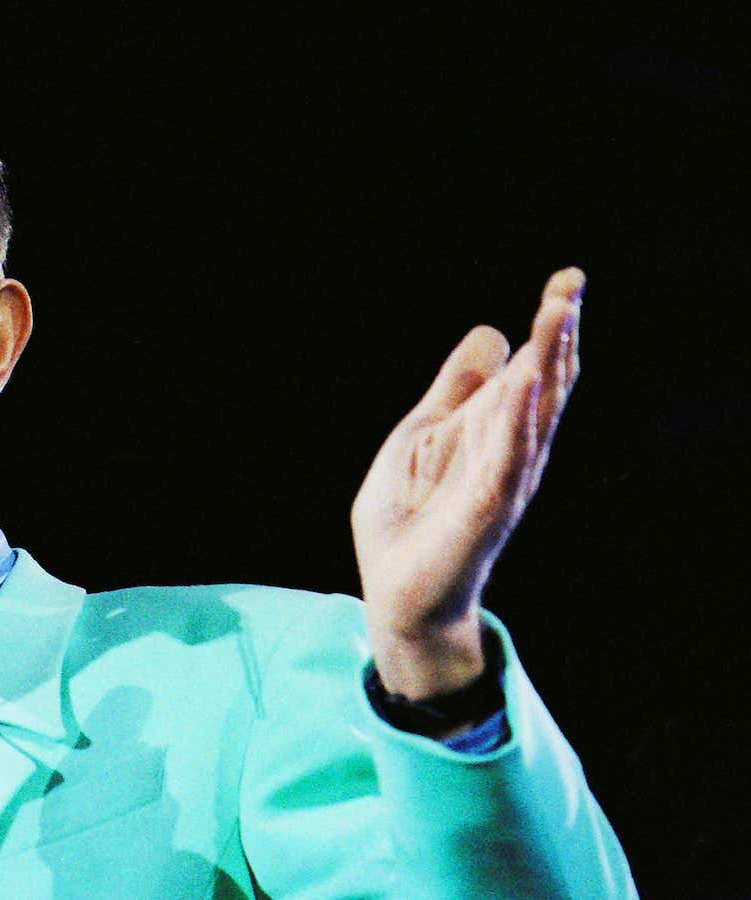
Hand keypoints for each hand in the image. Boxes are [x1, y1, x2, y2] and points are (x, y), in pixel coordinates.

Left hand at [352, 268, 583, 698]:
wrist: (396, 590)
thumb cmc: (409, 517)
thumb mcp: (421, 434)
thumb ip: (456, 388)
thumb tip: (493, 332)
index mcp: (494, 430)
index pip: (534, 369)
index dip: (551, 326)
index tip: (569, 281)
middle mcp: (509, 451)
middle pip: (546, 384)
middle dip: (558, 335)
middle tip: (572, 285)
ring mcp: (502, 479)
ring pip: (535, 413)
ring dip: (548, 365)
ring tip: (559, 315)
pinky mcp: (485, 508)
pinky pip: (508, 459)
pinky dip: (519, 422)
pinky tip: (528, 384)